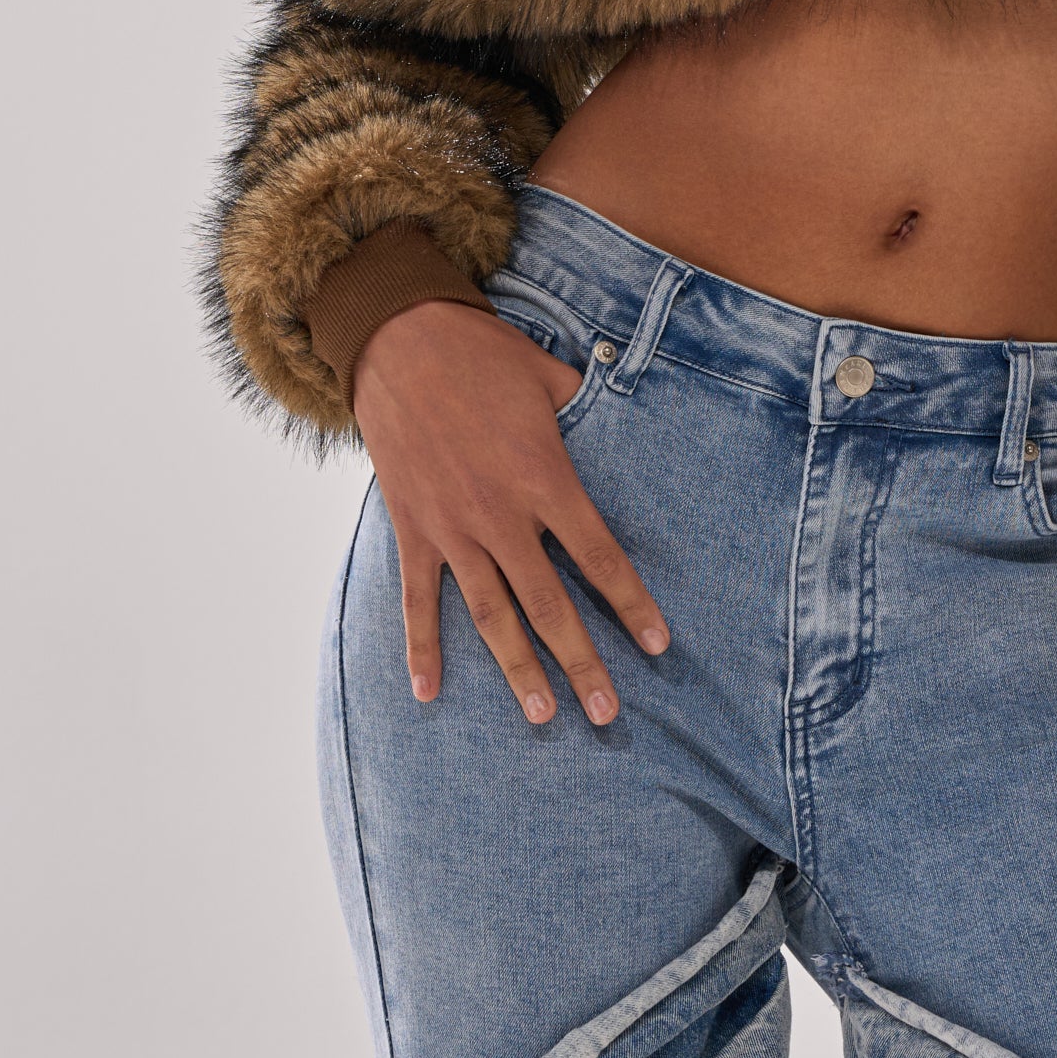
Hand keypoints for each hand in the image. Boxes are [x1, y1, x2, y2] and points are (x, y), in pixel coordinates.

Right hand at [351, 300, 669, 727]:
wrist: (398, 340)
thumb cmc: (483, 354)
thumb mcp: (549, 374)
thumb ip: (587, 406)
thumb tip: (626, 406)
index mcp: (545, 479)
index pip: (600, 556)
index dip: (631, 604)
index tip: (658, 645)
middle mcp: (501, 515)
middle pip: (549, 605)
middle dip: (582, 663)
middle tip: (608, 714)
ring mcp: (453, 528)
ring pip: (490, 615)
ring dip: (517, 669)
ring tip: (543, 716)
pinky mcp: (412, 528)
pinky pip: (417, 600)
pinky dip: (421, 647)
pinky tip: (428, 693)